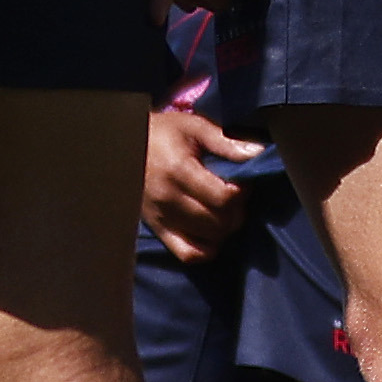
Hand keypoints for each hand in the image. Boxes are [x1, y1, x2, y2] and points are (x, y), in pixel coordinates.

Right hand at [137, 102, 258, 254]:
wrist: (123, 145)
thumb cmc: (163, 133)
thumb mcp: (193, 127)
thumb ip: (225, 142)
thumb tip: (258, 153)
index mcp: (178, 170)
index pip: (225, 198)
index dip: (242, 192)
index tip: (241, 182)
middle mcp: (168, 198)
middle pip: (220, 221)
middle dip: (236, 210)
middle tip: (233, 195)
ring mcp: (162, 217)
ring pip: (210, 238)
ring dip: (225, 227)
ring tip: (222, 210)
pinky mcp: (157, 228)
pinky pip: (189, 254)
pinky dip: (207, 249)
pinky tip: (211, 233)